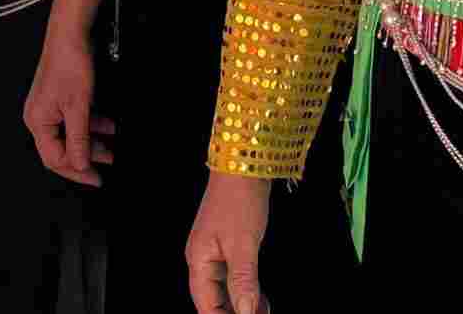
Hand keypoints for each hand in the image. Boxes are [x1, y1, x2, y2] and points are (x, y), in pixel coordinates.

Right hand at [22, 29, 113, 186]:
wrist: (71, 33)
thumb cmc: (69, 63)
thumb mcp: (78, 107)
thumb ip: (79, 139)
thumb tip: (80, 165)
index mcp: (38, 122)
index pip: (55, 158)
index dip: (77, 171)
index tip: (96, 178)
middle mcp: (40, 117)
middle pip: (62, 149)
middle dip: (87, 157)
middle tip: (107, 164)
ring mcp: (49, 107)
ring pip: (71, 135)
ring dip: (92, 142)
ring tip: (112, 148)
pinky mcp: (60, 98)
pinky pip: (75, 120)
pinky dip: (91, 125)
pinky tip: (108, 127)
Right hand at [186, 172, 270, 313]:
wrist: (244, 164)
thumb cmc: (239, 200)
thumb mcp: (244, 245)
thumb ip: (243, 282)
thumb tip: (246, 313)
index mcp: (198, 261)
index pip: (206, 306)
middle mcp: (202, 259)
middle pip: (213, 300)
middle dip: (234, 313)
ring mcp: (214, 251)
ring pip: (224, 290)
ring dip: (241, 304)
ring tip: (263, 311)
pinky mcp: (227, 244)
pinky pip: (233, 277)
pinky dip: (246, 289)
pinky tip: (260, 297)